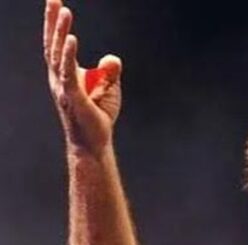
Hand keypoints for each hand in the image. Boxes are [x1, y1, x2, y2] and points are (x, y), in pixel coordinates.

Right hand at [44, 0, 122, 153]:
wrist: (93, 143)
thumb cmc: (98, 117)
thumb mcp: (109, 89)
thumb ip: (109, 72)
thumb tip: (111, 58)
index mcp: (65, 74)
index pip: (58, 44)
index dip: (55, 24)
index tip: (56, 3)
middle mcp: (59, 77)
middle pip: (53, 44)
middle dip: (52, 21)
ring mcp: (63, 87)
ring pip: (59, 54)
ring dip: (61, 32)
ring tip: (64, 12)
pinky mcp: (73, 97)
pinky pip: (69, 73)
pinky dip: (70, 55)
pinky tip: (72, 40)